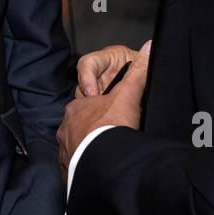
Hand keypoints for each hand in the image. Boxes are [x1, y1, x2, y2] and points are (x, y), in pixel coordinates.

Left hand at [58, 42, 150, 175]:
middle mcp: (65, 127)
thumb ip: (138, 72)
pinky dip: (83, 165)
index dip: (98, 106)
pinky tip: (97, 166)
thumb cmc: (112, 127)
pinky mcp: (66, 168)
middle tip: (108, 134)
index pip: (85, 103)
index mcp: (77, 107)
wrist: (104, 163)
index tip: (109, 113)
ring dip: (87, 147)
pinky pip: (73, 165)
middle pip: (79, 124)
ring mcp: (64, 148)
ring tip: (104, 152)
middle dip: (91, 128)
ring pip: (75, 145)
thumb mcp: (128, 94)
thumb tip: (149, 47)